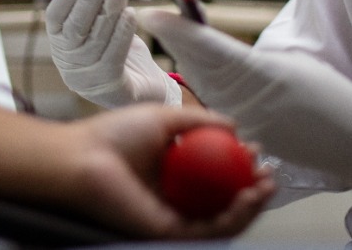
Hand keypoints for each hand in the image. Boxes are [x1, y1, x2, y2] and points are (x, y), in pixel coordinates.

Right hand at [45, 0, 180, 107]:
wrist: (141, 86)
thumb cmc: (116, 46)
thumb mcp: (100, 21)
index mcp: (58, 42)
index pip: (57, 13)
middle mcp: (68, 61)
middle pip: (75, 25)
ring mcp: (87, 76)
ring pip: (96, 37)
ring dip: (109, 8)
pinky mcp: (109, 86)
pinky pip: (114, 54)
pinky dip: (122, 32)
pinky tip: (130, 14)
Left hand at [60, 104, 274, 238]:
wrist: (83, 159)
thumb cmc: (114, 135)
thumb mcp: (166, 119)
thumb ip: (199, 121)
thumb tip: (234, 125)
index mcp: (175, 173)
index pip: (217, 175)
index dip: (241, 166)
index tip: (256, 151)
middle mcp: (176, 198)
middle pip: (225, 201)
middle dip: (253, 191)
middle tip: (269, 175)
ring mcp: (173, 217)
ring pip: (222, 220)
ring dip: (251, 207)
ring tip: (265, 187)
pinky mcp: (167, 233)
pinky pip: (208, 230)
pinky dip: (232, 217)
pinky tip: (246, 198)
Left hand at [139, 9, 351, 205]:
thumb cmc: (331, 95)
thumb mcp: (292, 64)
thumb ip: (252, 58)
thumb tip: (219, 49)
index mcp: (261, 72)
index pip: (208, 46)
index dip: (178, 30)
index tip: (154, 15)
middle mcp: (247, 99)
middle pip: (197, 66)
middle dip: (175, 41)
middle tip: (156, 19)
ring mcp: (245, 123)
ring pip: (202, 86)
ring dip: (184, 61)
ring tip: (170, 37)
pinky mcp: (247, 139)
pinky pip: (216, 108)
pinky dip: (202, 86)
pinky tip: (191, 70)